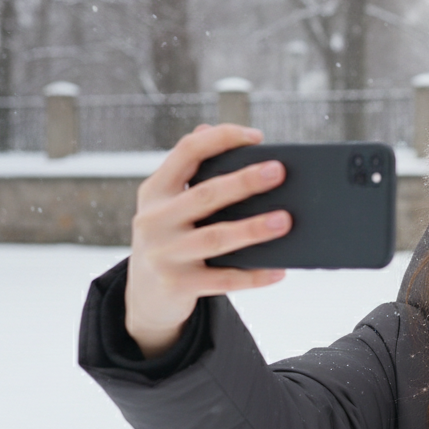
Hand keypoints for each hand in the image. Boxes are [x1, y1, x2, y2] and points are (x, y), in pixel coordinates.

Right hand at [124, 124, 290, 357]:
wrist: (144, 295)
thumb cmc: (170, 237)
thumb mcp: (169, 204)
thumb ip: (192, 172)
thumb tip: (221, 133)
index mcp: (155, 191)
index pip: (186, 152)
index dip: (221, 139)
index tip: (256, 137)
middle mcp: (154, 220)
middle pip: (205, 195)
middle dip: (244, 181)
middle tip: (278, 171)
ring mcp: (164, 255)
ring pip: (215, 238)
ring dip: (253, 229)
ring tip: (285, 220)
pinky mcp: (177, 286)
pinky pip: (223, 280)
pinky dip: (253, 276)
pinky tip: (279, 270)